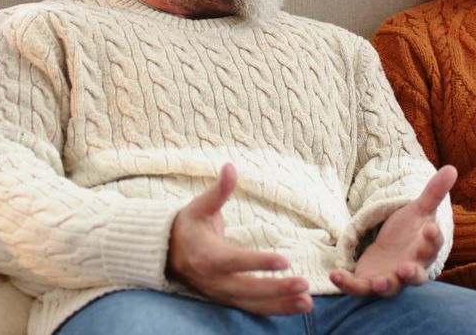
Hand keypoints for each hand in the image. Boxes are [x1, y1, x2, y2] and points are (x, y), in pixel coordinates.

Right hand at [167, 163, 311, 314]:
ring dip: (281, 304)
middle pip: (247, 289)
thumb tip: (230, 166)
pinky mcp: (228, 300)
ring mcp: (221, 294)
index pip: (235, 261)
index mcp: (206, 255)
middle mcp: (214, 280)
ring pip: (253, 304)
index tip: (285, 260)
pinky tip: (299, 305)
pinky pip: (253, 308)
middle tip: (304, 283)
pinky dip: (276, 309)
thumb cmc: (188, 225)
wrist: (168, 253)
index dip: (259, 262)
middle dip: (277, 288)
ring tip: (307, 301)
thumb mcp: (200, 205)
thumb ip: (218, 190)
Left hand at [330, 165, 457, 297]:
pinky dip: (347, 284)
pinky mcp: (368, 283)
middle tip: (406, 269)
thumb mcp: (418, 210)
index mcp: (424, 249)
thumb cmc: (408, 231)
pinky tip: (335, 275)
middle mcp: (410, 268)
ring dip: (384, 286)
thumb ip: (434, 192)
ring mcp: (390, 279)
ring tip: (378, 283)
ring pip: (390, 287)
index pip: (433, 245)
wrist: (390, 251)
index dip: (433, 238)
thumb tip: (452, 168)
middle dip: (412, 273)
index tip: (431, 228)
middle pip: (416, 275)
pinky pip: (359, 287)